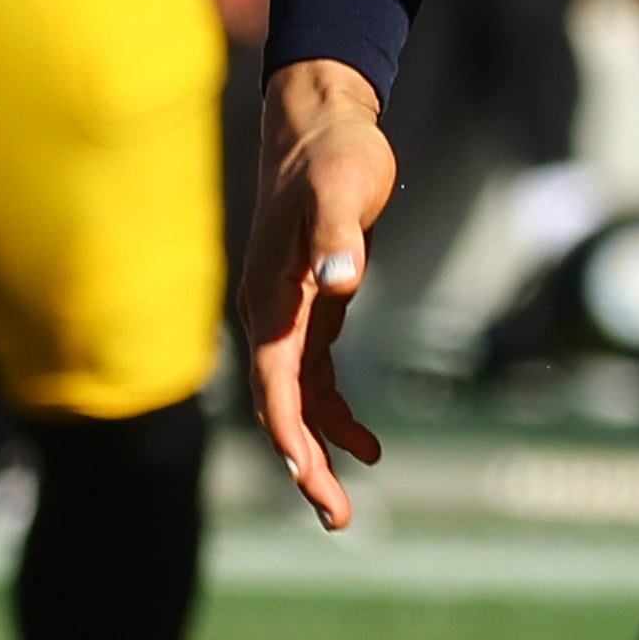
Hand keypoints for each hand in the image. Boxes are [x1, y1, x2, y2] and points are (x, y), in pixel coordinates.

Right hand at [240, 58, 397, 528]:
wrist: (322, 120)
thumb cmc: (335, 154)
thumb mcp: (343, 189)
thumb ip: (339, 236)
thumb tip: (340, 280)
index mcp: (270, 296)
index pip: (272, 381)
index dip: (288, 432)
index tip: (308, 475)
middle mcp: (270, 314)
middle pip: (279, 407)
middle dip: (303, 465)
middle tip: (337, 518)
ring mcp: (288, 315)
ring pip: (295, 403)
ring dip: (317, 452)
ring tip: (346, 506)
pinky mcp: (310, 309)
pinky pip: (316, 381)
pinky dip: (336, 416)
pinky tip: (368, 446)